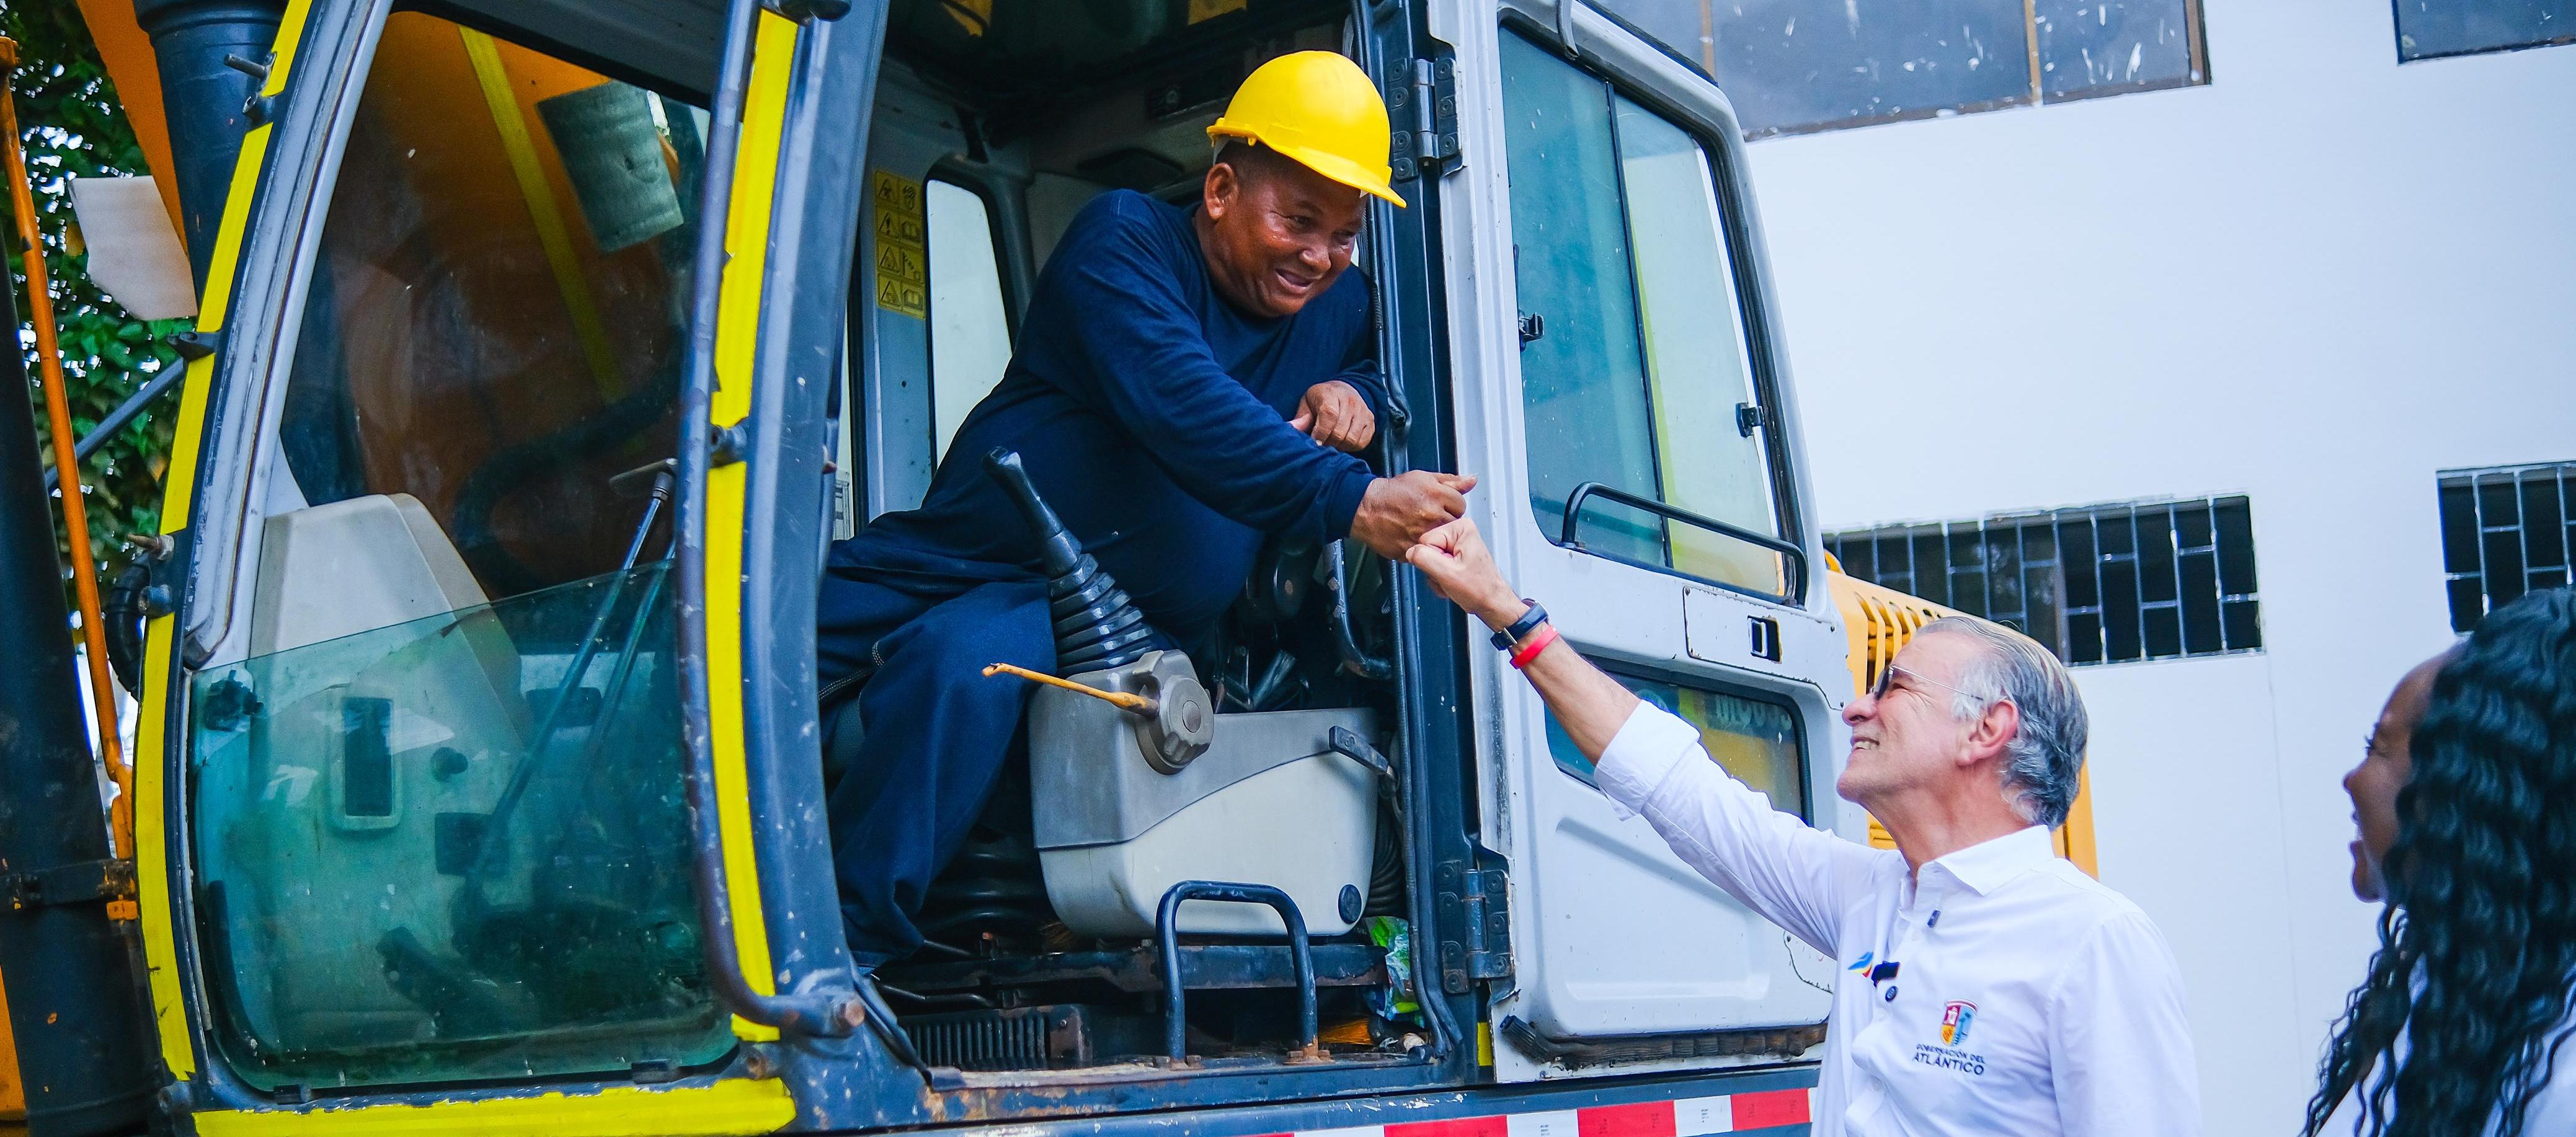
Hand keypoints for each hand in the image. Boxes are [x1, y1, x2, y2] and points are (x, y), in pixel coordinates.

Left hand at [1289, 380, 1375, 452]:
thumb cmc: (1321, 400)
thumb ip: (1301, 418)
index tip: (1314, 442)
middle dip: (1328, 443)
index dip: (1321, 432)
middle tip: (1321, 445)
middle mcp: (1350, 401)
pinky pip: (1362, 442)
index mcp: (1331, 394)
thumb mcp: (1307, 403)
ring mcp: (1363, 412)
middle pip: (1340, 431)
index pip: (1329, 415)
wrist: (1344, 390)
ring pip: (1352, 439)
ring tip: (1331, 443)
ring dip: (1339, 446)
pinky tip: (1342, 442)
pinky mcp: (1371, 422)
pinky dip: (1351, 447)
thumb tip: (1292, 429)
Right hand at [1349, 470, 1476, 558]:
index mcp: (1436, 495)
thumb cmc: (1392, 493)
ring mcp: (1422, 534)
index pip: (1461, 505)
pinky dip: (1424, 545)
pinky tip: (1413, 535)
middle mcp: (1431, 515)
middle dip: (1445, 519)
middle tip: (1430, 516)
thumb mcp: (1423, 478)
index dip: (1451, 505)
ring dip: (1437, 534)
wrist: (1366, 508)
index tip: (1441, 505)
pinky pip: (1429, 551)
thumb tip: (1472, 479)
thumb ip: (1451, 480)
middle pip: (1454, 523)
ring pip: (1443, 539)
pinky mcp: (1412, 549)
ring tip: (1421, 525)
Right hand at [1403, 517, 1523, 628]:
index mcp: (1461, 528)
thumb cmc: (1481, 589)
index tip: (1449, 569)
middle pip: (1427, 549)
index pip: (1426, 540)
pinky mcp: (1454, 556)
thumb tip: (1411, 552)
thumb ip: (1424, 559)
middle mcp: (1459, 532)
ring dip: (1437, 576)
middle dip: (1434, 568)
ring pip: (1429, 559)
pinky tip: (1453, 582)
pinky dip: (1441, 578)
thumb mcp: (1448, 574)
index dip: (1433, 560)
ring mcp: (1456, 544)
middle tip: (1451, 577)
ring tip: (1454, 580)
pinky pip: (1435, 565)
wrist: (1491, 603)